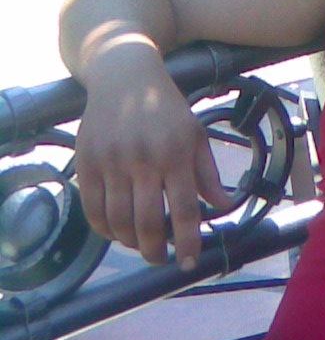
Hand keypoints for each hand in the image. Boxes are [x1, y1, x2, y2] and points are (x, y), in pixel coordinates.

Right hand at [75, 46, 232, 268]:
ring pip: (118, 220)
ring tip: (140, 245)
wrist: (123, 76)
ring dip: (130, 242)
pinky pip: (92, 209)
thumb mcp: (195, 134)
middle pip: (148, 222)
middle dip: (155, 250)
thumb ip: (208, 173)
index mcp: (175, 153)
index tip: (188, 263)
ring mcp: (111, 162)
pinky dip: (103, 229)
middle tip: (160, 259)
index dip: (187, 242)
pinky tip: (115, 232)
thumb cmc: (165, 108)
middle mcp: (142, 160)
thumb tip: (223, 206)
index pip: (184, 209)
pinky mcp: (86, 163)